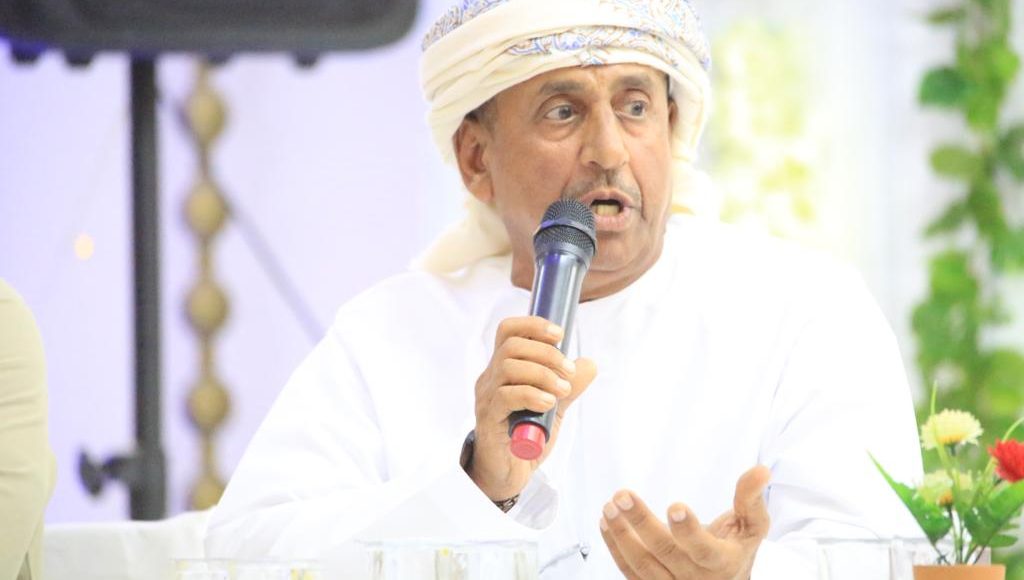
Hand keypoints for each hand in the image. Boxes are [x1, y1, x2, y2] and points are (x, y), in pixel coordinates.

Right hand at [471, 316, 595, 500]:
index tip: (560, 334)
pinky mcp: (488, 418)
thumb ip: (569, 386)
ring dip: (543, 373)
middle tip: (569, 371)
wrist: (510, 473)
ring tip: (563, 390)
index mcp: (503, 369)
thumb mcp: (553, 407)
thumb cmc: (527, 435)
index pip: (508, 331)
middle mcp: (490, 378)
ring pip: (508, 367)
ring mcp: (486, 397)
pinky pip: (506, 396)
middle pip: (511, 345)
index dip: (533, 324)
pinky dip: (532, 395)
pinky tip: (548, 403)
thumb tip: (589, 364)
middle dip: (546, 353)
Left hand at [600, 466, 770, 579]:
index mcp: (723, 563)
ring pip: (642, 565)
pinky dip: (615, 547)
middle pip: (665, 553)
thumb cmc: (736, 547)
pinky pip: (630, 572)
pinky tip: (606, 522)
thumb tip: (761, 470)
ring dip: (622, 535)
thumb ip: (751, 499)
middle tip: (622, 496)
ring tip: (609, 506)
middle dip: (641, 523)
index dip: (688, 530)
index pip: (703, 549)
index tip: (674, 505)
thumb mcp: (752, 526)